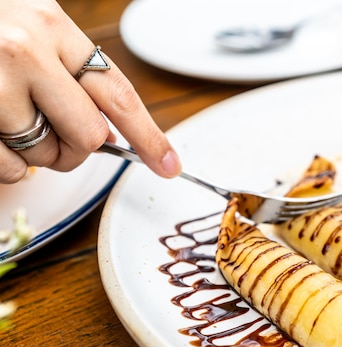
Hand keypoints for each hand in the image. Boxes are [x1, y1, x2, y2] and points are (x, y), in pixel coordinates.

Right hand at [0, 0, 180, 183]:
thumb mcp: (36, 27)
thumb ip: (72, 70)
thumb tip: (110, 131)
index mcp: (55, 28)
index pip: (119, 94)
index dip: (149, 136)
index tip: (169, 164)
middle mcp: (25, 52)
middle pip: (89, 136)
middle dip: (79, 147)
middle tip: (59, 135)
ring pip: (46, 154)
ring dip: (38, 152)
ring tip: (14, 122)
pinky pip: (8, 167)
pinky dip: (9, 164)